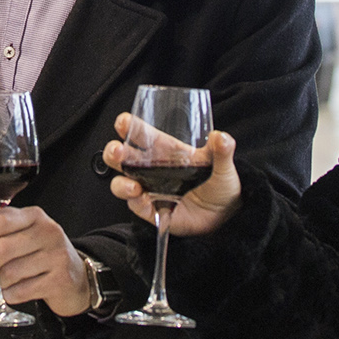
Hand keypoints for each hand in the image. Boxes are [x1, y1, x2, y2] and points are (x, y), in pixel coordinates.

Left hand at [0, 204, 93, 316]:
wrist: (76, 278)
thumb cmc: (43, 254)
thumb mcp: (21, 232)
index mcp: (34, 216)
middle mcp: (48, 232)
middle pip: (1, 249)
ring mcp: (56, 257)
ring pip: (9, 273)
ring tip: (7, 279)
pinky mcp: (59, 281)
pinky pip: (20, 292)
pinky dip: (10, 294)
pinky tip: (17, 289)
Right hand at [105, 123, 240, 236]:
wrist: (225, 216)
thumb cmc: (221, 185)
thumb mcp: (224, 166)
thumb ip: (222, 151)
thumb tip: (221, 137)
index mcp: (166, 151)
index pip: (141, 134)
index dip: (129, 126)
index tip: (123, 122)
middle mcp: (152, 169)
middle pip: (122, 157)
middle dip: (113, 152)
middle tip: (117, 151)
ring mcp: (150, 189)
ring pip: (121, 182)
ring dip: (121, 182)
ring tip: (132, 185)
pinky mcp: (153, 210)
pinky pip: (136, 206)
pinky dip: (136, 203)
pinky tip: (143, 199)